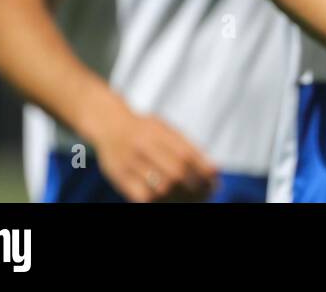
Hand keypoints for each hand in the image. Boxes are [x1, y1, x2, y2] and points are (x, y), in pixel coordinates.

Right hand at [91, 107, 218, 201]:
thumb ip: (187, 146)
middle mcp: (145, 145)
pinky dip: (158, 201)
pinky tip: (167, 199)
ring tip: (189, 199)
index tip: (215, 182)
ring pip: (160, 188)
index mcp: (160, 132)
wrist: (110, 125)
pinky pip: (142, 197)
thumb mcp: (167, 129)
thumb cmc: (146, 130)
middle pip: (176, 172)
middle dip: (195, 187)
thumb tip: (213, 170)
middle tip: (205, 194)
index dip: (204, 171)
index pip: (187, 154)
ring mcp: (130, 162)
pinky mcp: (119, 177)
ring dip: (179, 197)